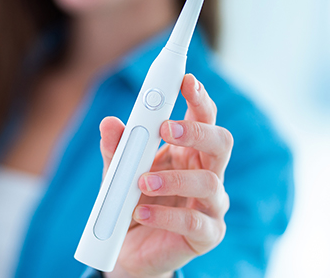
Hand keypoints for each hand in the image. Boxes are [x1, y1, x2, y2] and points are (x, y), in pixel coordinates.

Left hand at [100, 74, 232, 277]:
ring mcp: (210, 204)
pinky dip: (165, 216)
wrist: (129, 250)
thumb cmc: (130, 201)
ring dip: (174, 179)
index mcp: (188, 150)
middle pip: (220, 142)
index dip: (198, 97)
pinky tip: (142, 212)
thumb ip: (116, 149)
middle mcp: (206, 172)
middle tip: (167, 128)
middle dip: (196, 130)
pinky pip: (194, 222)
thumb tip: (109, 123)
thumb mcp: (118, 172)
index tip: (185, 80)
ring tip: (142, 182)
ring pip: (210, 182)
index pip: (203, 117)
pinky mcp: (206, 235)